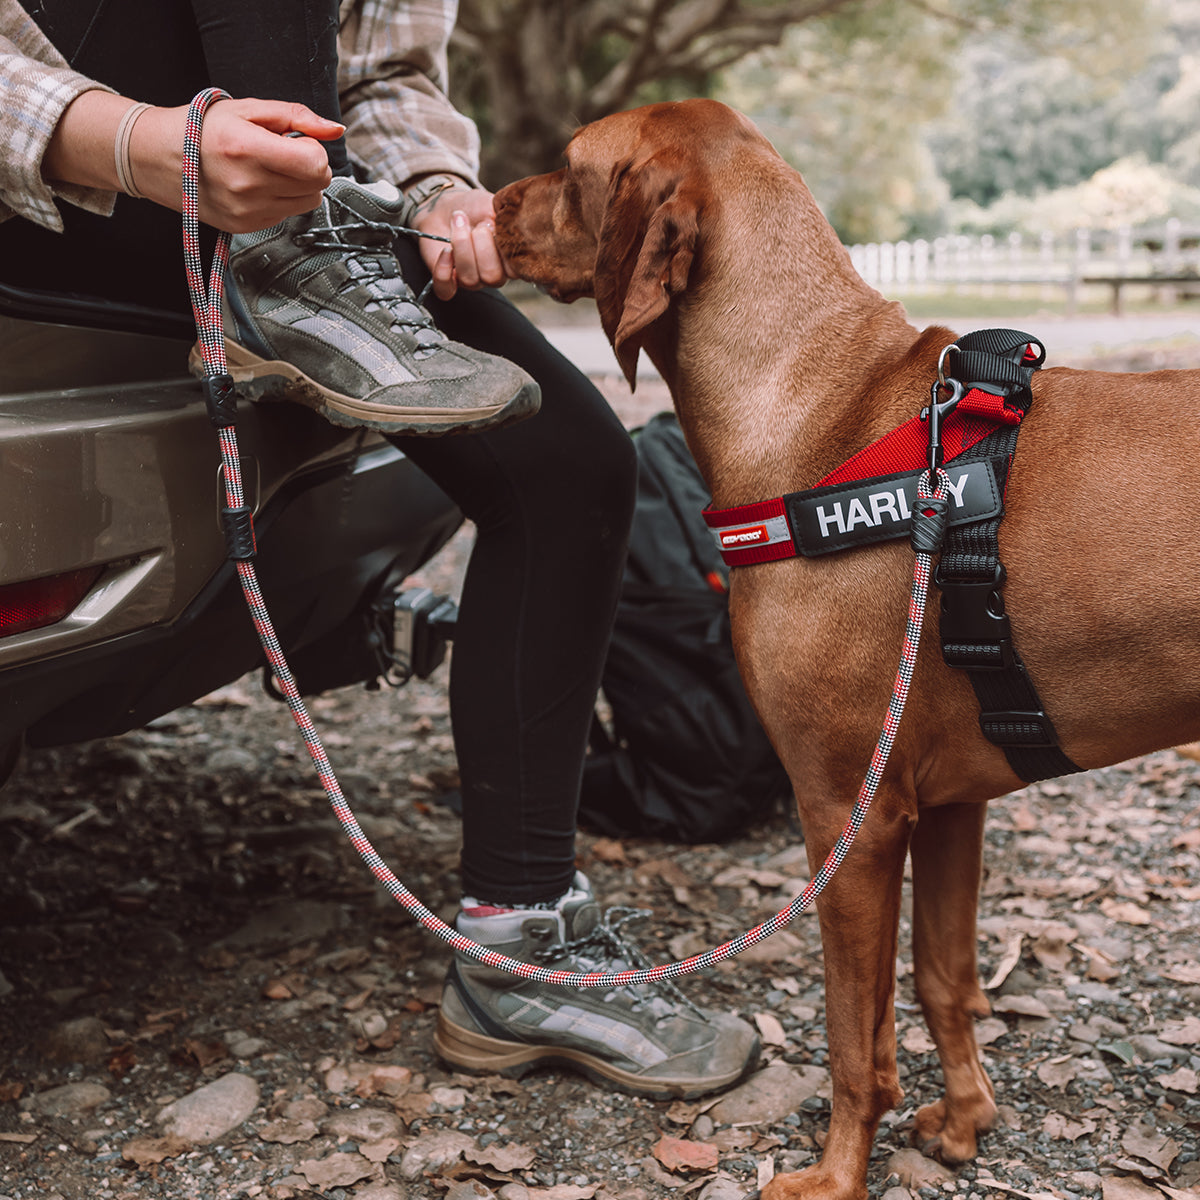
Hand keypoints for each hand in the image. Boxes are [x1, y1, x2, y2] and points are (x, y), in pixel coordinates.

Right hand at [45, 91, 342, 232]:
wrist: (158, 157)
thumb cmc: (202, 128)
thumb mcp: (248, 109)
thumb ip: (297, 116)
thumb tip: (335, 130)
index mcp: (247, 149)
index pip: (316, 164)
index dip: (314, 150)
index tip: (298, 142)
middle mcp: (247, 185)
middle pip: (317, 185)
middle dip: (309, 166)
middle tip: (284, 153)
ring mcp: (246, 211)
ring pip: (308, 202)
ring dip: (298, 185)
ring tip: (269, 167)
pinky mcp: (245, 226)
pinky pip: (287, 214)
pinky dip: (281, 198)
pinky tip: (257, 183)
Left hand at [410, 185, 508, 300]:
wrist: (447, 208)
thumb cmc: (474, 208)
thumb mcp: (496, 206)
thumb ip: (509, 218)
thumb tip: (515, 224)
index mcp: (510, 261)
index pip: (516, 270)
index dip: (505, 249)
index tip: (496, 225)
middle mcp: (493, 274)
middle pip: (492, 277)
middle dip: (482, 246)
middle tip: (478, 225)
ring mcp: (471, 281)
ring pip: (470, 280)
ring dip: (462, 246)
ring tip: (459, 223)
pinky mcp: (448, 283)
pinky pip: (446, 290)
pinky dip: (443, 269)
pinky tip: (445, 251)